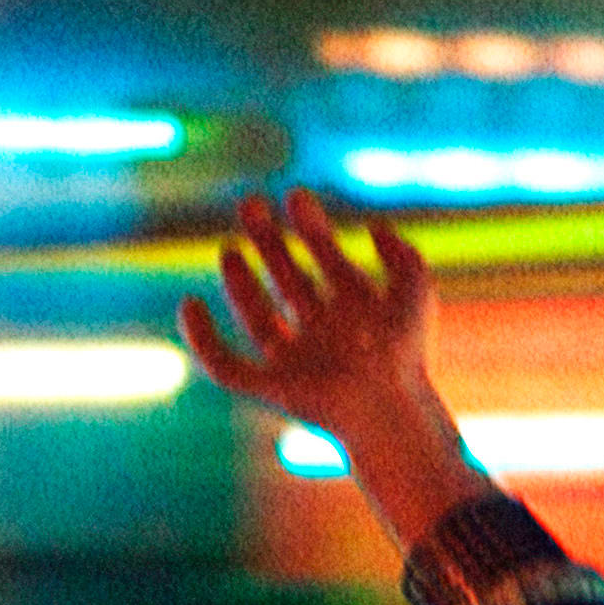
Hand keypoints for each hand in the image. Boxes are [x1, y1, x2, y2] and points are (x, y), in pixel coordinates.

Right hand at [178, 188, 436, 448]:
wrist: (390, 407)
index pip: (326, 260)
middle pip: (287, 281)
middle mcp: (325, 335)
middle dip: (269, 242)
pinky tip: (190, 306)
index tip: (295, 197)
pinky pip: (226, 368)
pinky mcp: (273, 390)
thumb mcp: (413, 292)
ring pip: (257, 318)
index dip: (310, 227)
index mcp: (357, 313)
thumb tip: (374, 224)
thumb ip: (402, 255)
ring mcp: (298, 364)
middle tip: (250, 204)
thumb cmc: (405, 353)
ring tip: (229, 250)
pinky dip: (201, 341)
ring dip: (239, 283)